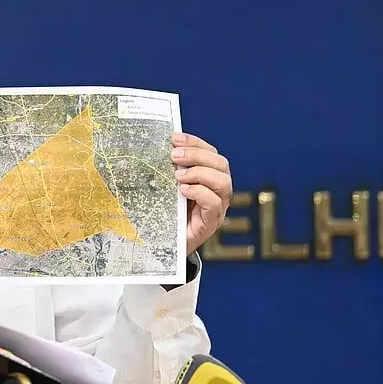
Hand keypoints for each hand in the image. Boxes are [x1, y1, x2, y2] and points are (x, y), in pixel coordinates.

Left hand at [172, 132, 232, 255]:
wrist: (165, 245)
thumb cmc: (166, 212)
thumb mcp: (166, 187)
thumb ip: (168, 170)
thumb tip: (158, 149)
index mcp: (208, 177)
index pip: (211, 153)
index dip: (195, 142)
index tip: (175, 138)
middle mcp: (217, 190)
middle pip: (221, 164)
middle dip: (197, 155)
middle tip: (174, 156)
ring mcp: (217, 207)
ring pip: (223, 182)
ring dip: (200, 173)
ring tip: (178, 176)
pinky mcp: (211, 222)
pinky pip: (214, 204)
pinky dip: (200, 193)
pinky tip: (183, 191)